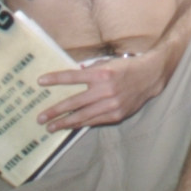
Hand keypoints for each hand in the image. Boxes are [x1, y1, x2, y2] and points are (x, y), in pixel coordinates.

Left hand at [38, 46, 169, 128]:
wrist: (150, 76)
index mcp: (101, 73)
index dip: (56, 79)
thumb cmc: (125, 67)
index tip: (41, 82)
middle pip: (74, 102)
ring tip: (51, 127)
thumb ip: (90, 71)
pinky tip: (71, 126)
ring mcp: (111, 104)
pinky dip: (81, 123)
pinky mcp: (116, 114)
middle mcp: (105, 89)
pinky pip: (94, 121)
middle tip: (40, 117)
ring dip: (65, 122)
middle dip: (55, 110)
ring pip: (83, 116)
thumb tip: (72, 77)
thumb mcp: (107, 63)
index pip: (72, 77)